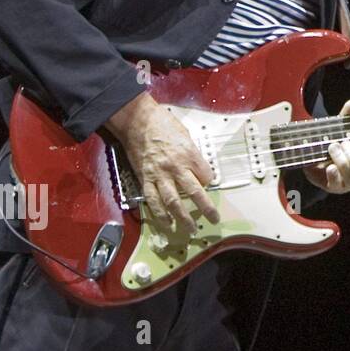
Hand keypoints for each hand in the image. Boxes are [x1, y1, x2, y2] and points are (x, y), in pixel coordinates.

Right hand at [109, 93, 219, 234]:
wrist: (137, 121)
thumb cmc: (162, 124)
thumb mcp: (186, 135)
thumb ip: (192, 154)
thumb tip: (198, 168)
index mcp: (189, 154)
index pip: (206, 176)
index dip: (209, 181)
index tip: (207, 183)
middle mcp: (175, 167)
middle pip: (194, 192)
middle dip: (205, 208)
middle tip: (213, 218)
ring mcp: (159, 175)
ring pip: (172, 201)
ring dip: (182, 217)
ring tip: (190, 229)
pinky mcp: (144, 179)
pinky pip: (153, 200)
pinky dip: (160, 214)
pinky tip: (166, 223)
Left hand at [303, 98, 349, 192]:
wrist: (312, 152)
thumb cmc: (333, 139)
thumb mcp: (341, 124)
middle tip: (343, 142)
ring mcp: (349, 182)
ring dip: (342, 161)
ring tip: (332, 148)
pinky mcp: (335, 187)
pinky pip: (338, 186)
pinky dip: (334, 176)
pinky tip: (329, 167)